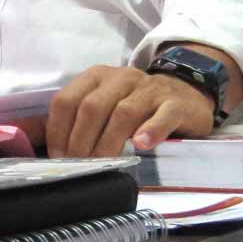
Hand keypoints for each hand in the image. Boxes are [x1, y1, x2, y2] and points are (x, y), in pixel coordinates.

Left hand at [45, 65, 215, 157]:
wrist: (186, 92)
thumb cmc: (137, 103)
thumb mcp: (106, 101)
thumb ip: (82, 117)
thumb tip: (56, 149)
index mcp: (97, 77)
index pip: (67, 100)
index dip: (59, 129)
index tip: (59, 154)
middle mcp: (120, 78)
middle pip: (92, 107)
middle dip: (81, 140)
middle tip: (79, 164)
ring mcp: (149, 90)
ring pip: (123, 113)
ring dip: (108, 142)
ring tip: (103, 163)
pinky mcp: (176, 104)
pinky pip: (162, 116)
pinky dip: (151, 131)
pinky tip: (141, 145)